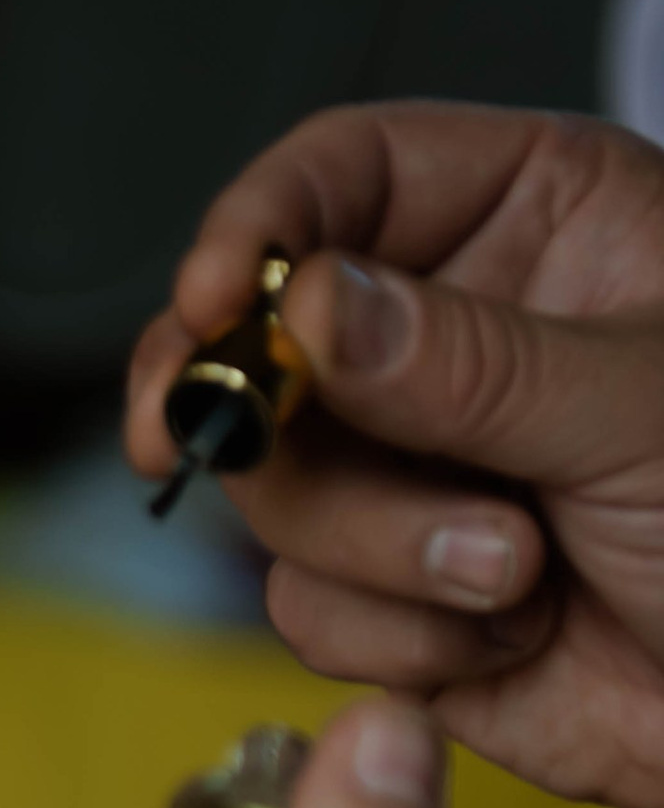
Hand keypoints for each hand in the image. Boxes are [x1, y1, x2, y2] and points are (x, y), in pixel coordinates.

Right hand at [125, 101, 663, 807]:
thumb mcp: (637, 408)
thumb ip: (468, 361)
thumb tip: (310, 309)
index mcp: (537, 221)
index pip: (349, 170)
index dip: (262, 224)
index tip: (214, 301)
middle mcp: (456, 335)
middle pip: (267, 338)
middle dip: (263, 418)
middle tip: (188, 438)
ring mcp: (414, 467)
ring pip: (276, 487)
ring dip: (378, 548)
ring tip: (511, 570)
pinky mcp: (391, 592)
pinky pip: (309, 605)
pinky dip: (397, 636)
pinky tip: (508, 633)